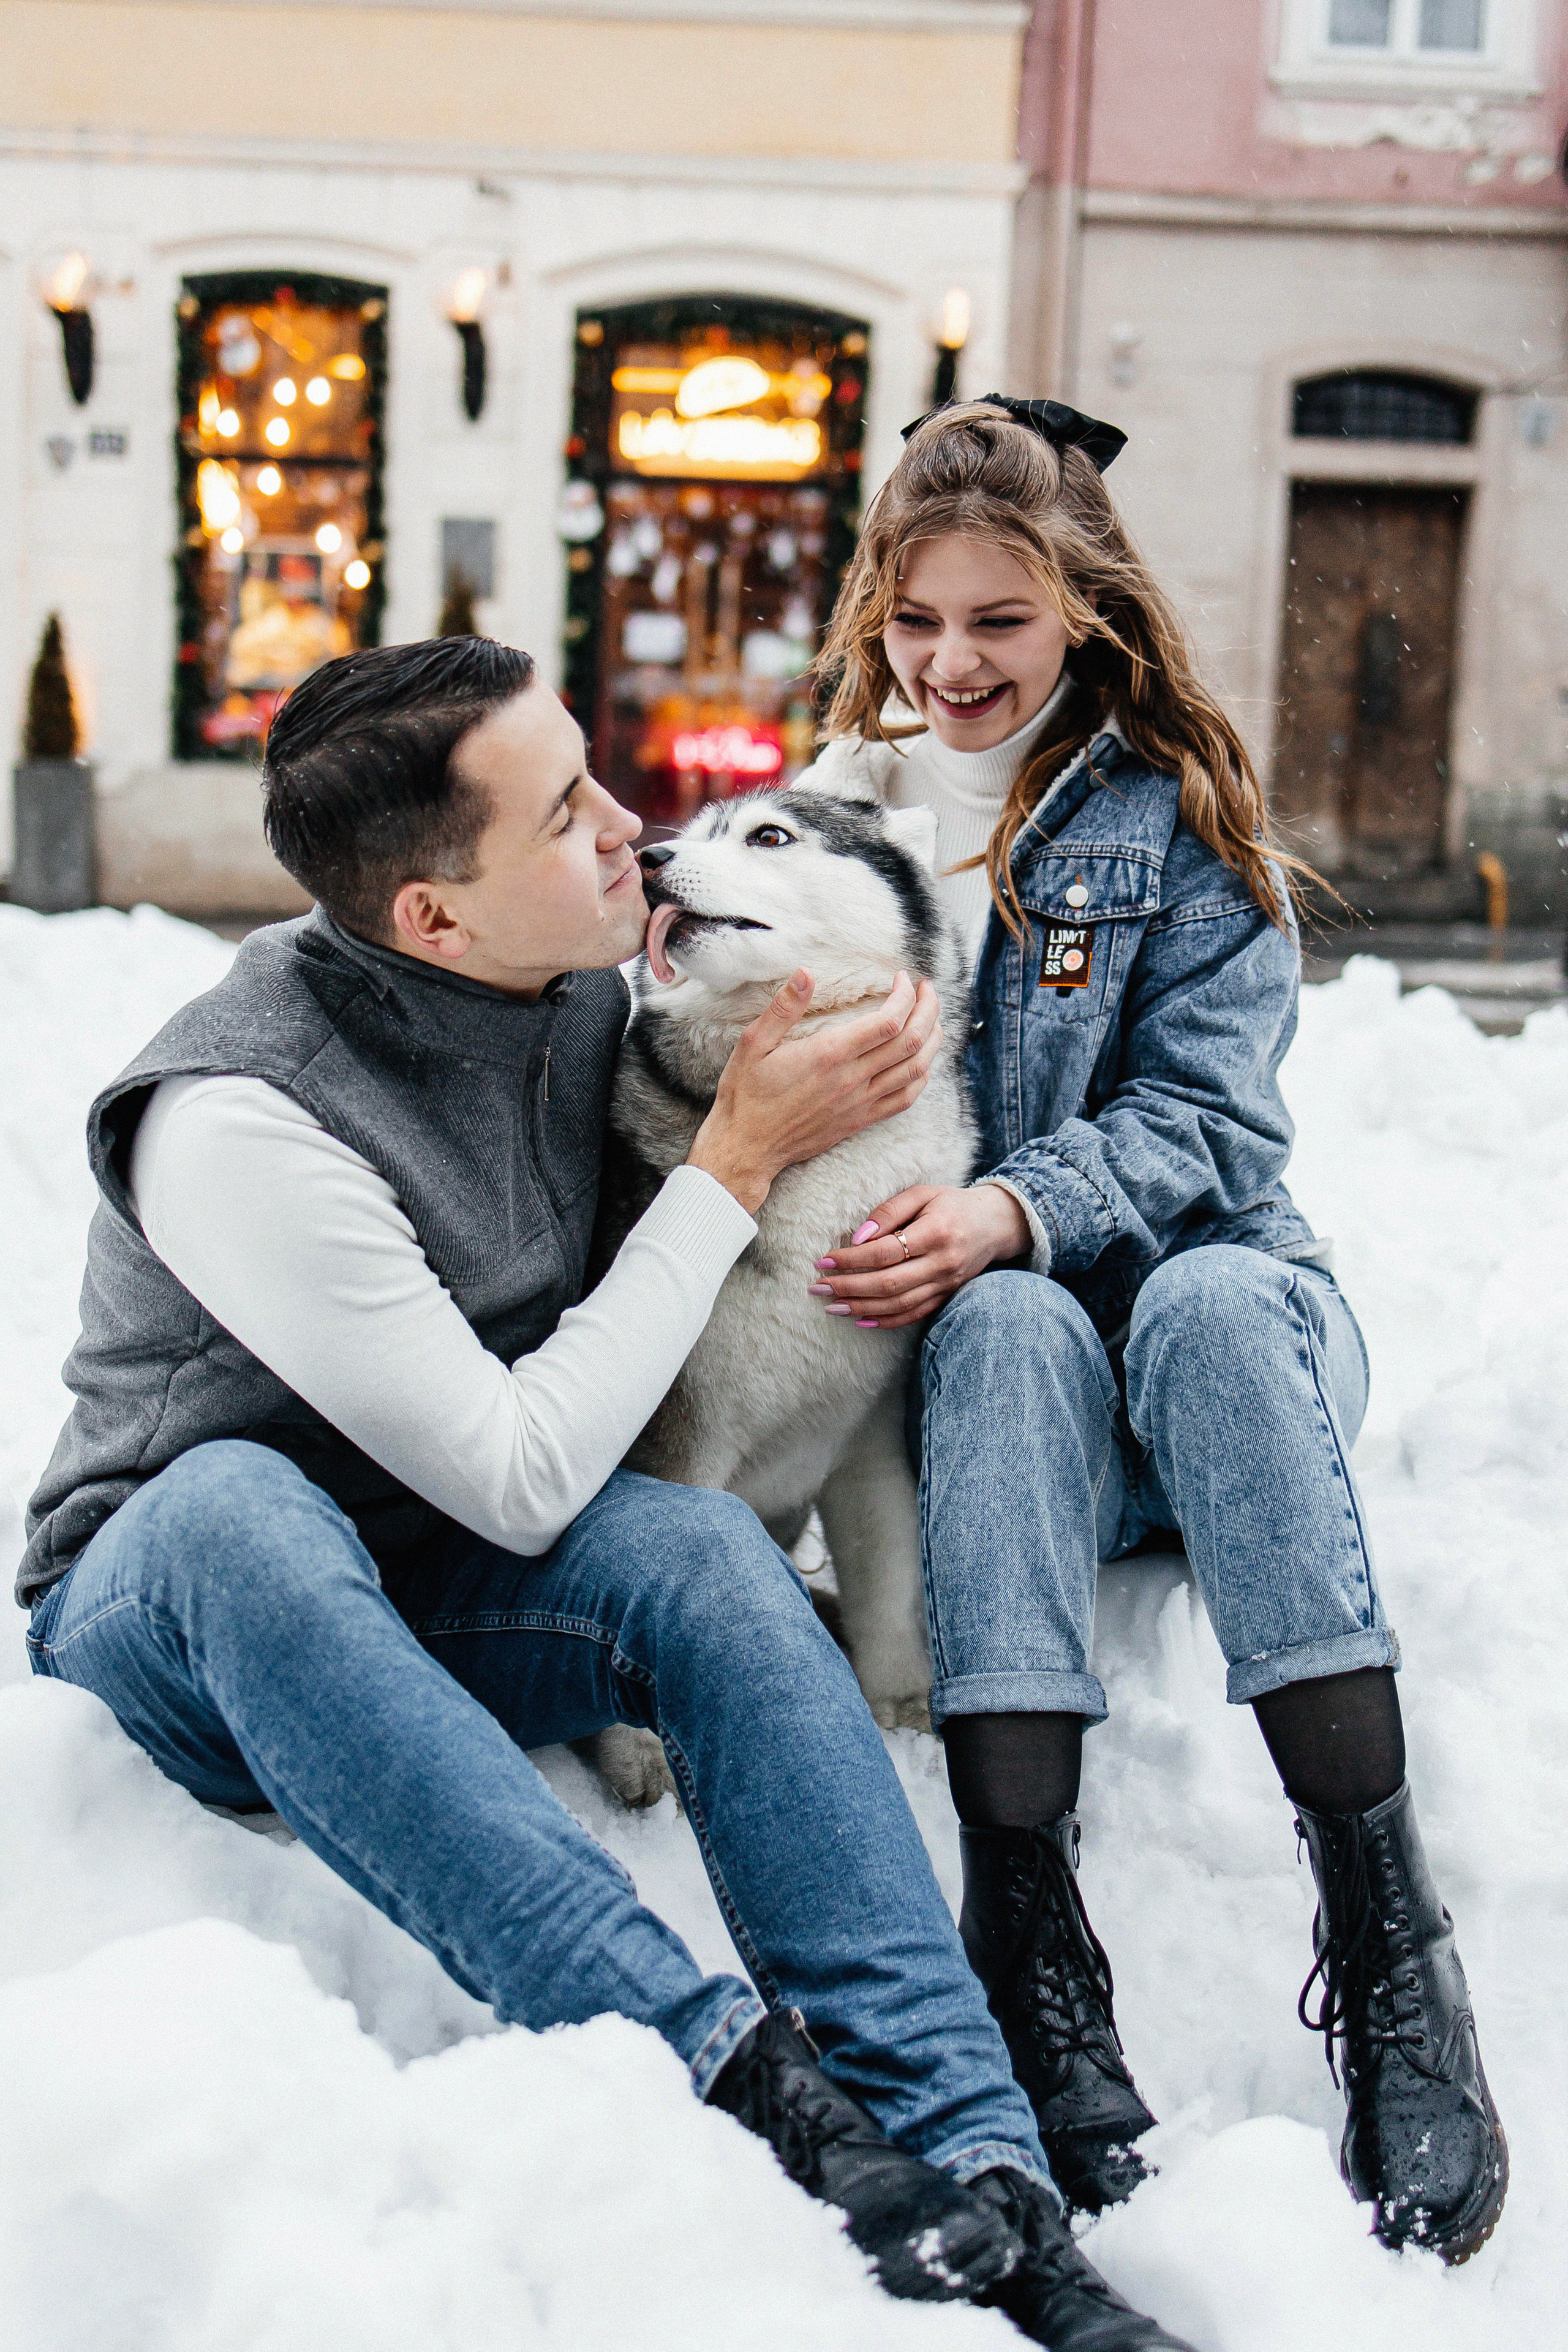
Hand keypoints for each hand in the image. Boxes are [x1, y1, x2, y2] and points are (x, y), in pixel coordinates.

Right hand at [688, 969, 941, 1215]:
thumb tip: (805, 972)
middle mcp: (852, 1079)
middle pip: (911, 1041)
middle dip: (928, 1009)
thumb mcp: (753, 1044)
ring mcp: (860, 1103)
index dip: (905, 995)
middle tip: (927, 989)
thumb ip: (783, 1008)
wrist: (747, 1148)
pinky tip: (921, 1060)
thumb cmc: (746, 1094)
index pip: (888, 1021)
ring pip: (915, 1069)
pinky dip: (921, 1075)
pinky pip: (905, 1099)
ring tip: (932, 1017)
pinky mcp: (860, 1120)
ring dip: (932, 1039)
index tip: (902, 978)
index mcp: (828, 1055)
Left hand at [808, 1181, 1029, 1329]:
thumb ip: (890, 1210)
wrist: (995, 1224)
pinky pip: (914, 1315)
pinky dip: (886, 1321)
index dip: (852, 1259)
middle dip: (849, 1287)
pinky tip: (860, 1320)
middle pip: (889, 1283)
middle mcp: (943, 1262)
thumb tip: (858, 1237)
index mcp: (936, 1232)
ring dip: (861, 1308)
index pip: (885, 1251)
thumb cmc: (951, 1204)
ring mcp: (946, 1284)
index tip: (824, 1261)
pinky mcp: (947, 1296)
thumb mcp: (922, 1194)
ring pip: (899, 1304)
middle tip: (818, 1287)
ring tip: (831, 1306)